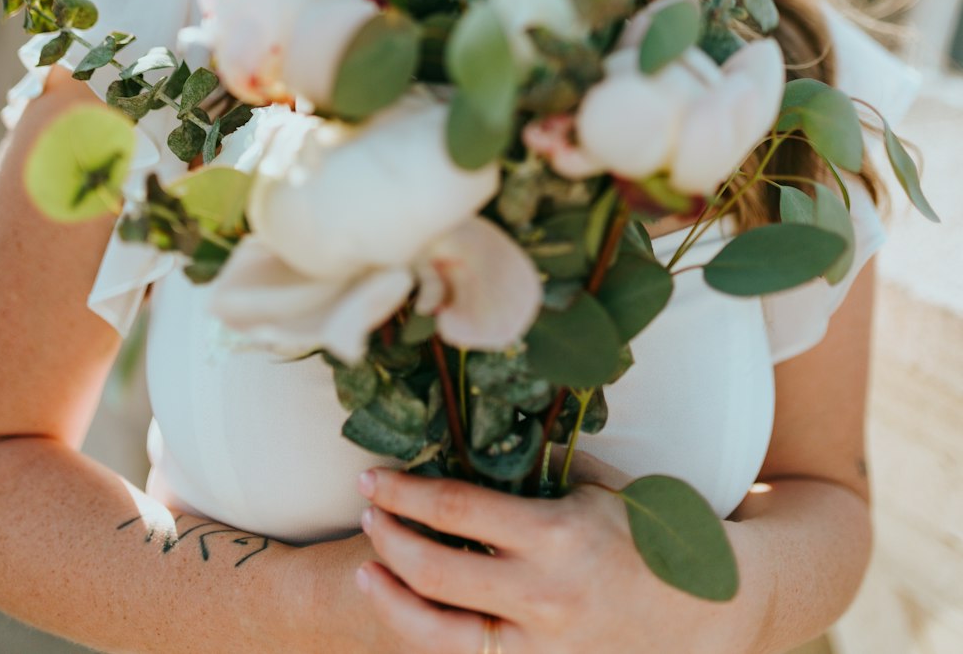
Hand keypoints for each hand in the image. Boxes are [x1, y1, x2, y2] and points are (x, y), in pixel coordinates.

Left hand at [355, 451, 760, 653]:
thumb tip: (480, 442)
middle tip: (367, 512)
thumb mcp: (599, 489)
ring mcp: (541, 645)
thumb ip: (541, 472)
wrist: (707, 614)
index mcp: (556, 534)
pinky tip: (410, 614)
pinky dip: (432, 637)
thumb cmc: (651, 537)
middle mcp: (542, 594)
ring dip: (392, 598)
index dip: (404, 491)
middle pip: (433, 569)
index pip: (455, 507)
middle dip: (387, 537)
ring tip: (367, 570)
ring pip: (439, 633)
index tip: (373, 477)